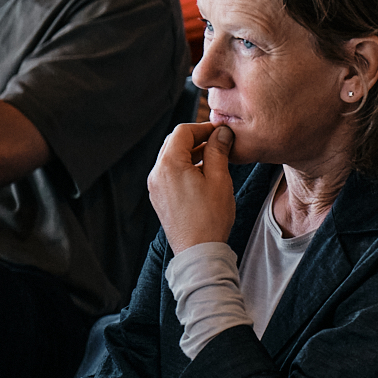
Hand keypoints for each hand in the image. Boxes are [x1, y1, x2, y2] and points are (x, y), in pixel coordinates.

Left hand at [148, 122, 236, 252]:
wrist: (198, 250)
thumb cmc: (211, 216)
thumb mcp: (219, 179)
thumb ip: (218, 151)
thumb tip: (221, 132)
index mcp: (169, 164)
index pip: (182, 131)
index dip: (203, 127)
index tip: (222, 132)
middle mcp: (157, 173)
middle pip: (174, 142)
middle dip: (197, 138)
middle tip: (219, 142)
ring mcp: (155, 186)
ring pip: (171, 157)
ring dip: (191, 153)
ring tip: (214, 159)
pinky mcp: (158, 197)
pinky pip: (169, 173)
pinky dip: (184, 167)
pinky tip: (203, 175)